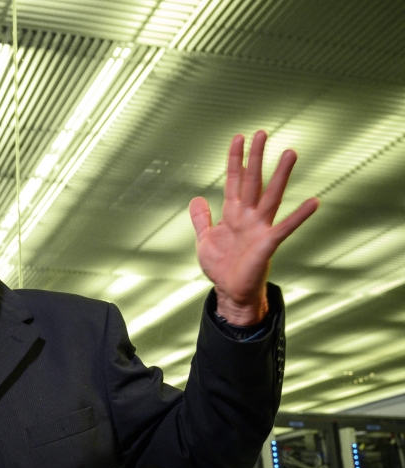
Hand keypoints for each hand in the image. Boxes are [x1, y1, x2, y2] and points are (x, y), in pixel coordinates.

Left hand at [189, 131, 318, 324]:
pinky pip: (285, 227)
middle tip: (262, 133)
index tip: (238, 138)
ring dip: (280, 175)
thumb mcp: (205, 240)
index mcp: (233, 213)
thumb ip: (202, 219)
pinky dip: (299, 216)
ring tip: (290, 153)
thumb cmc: (221, 266)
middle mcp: (249, 216)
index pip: (234, 180)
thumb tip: (197, 198)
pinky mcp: (268, 244)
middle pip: (253, 181)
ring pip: (271, 196)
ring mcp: (260, 228)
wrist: (229, 291)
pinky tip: (314, 201)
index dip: (235, 160)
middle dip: (256, 158)